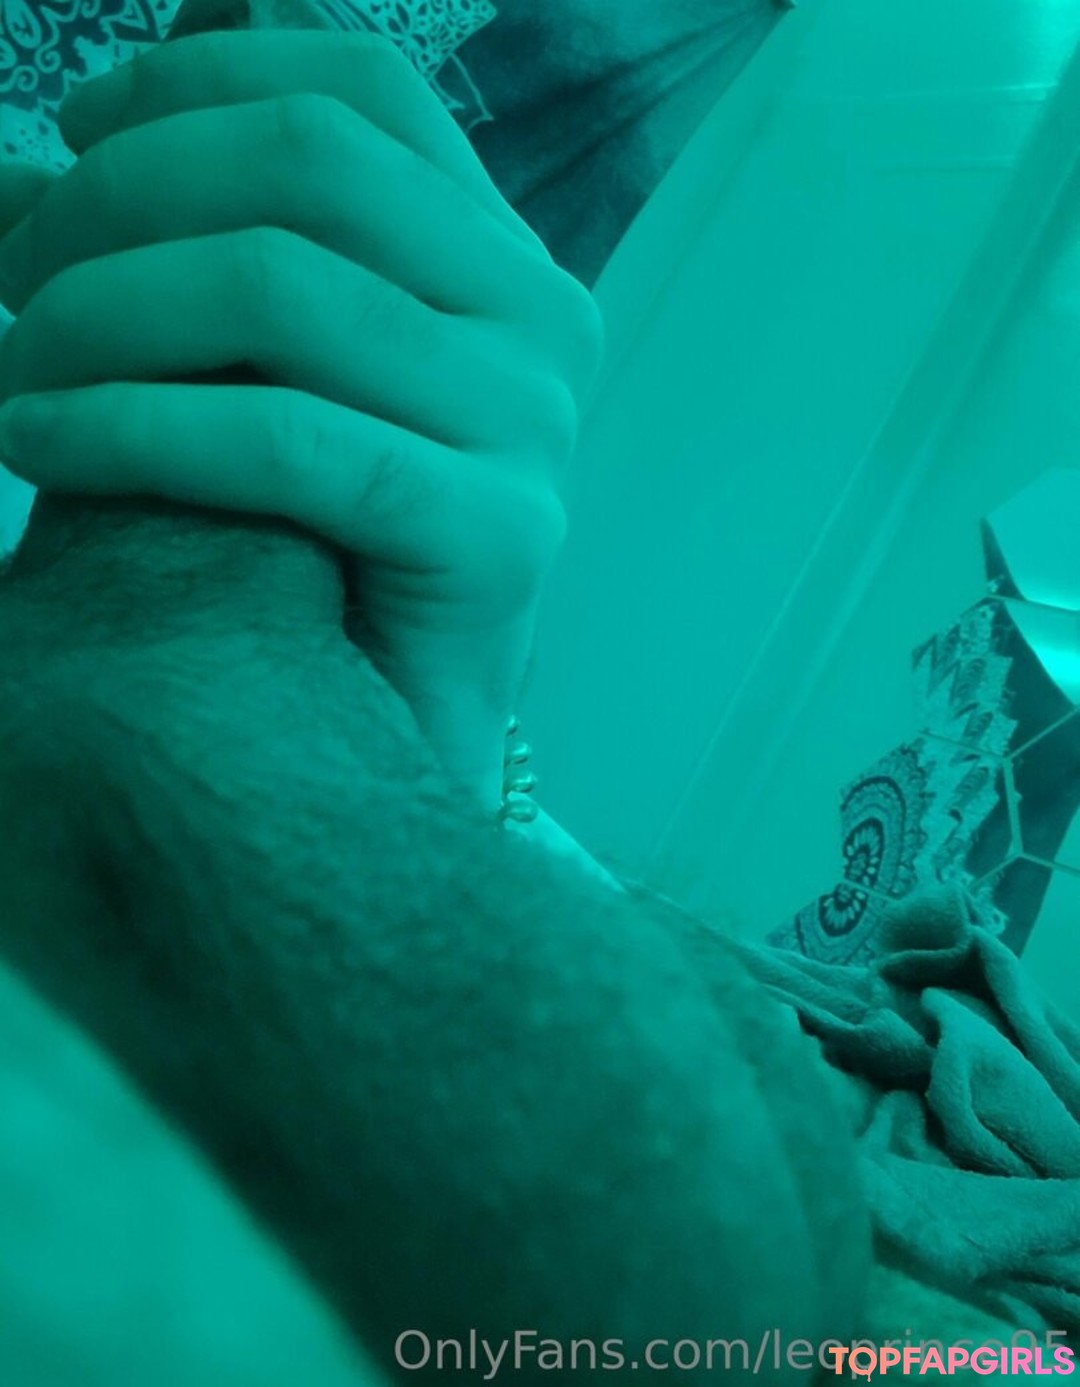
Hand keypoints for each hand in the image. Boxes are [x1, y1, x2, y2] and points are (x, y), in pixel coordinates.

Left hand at [0, 29, 603, 805]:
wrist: (408, 711)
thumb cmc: (329, 544)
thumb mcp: (269, 369)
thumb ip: (191, 255)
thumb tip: (20, 175)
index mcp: (500, 258)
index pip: (358, 93)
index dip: (193, 84)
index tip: (70, 136)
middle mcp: (539, 318)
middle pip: (306, 167)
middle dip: (120, 200)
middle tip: (16, 276)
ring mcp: (530, 425)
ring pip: (277, 288)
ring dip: (98, 313)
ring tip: (15, 373)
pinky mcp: (498, 534)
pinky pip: (284, 441)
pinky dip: (132, 429)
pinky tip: (40, 443)